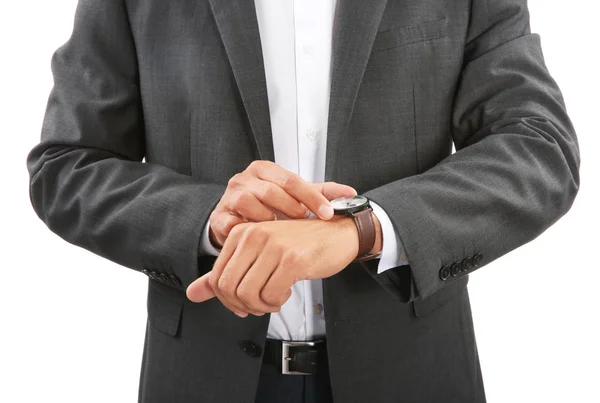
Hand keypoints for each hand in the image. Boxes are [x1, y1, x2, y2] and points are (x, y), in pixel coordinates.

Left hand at [187, 216, 371, 316]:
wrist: (337, 234)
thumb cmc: (299, 246)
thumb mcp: (257, 256)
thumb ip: (223, 275)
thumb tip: (192, 294)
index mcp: (241, 233)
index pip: (217, 277)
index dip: (228, 299)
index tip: (244, 303)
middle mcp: (254, 235)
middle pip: (229, 288)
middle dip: (242, 305)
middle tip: (259, 305)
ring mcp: (273, 246)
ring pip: (248, 294)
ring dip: (261, 305)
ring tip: (274, 298)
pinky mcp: (292, 259)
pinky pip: (271, 295)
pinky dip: (277, 302)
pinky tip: (286, 293)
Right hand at [209, 160, 356, 247]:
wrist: (237, 218)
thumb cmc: (268, 206)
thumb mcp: (296, 197)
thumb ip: (322, 194)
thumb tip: (351, 194)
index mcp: (265, 170)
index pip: (292, 179)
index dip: (312, 197)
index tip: (328, 213)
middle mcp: (245, 179)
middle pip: (270, 189)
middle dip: (291, 207)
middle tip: (304, 221)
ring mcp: (229, 196)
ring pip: (248, 201)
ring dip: (267, 217)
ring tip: (280, 230)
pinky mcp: (219, 216)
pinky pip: (231, 222)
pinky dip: (246, 231)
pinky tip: (259, 239)